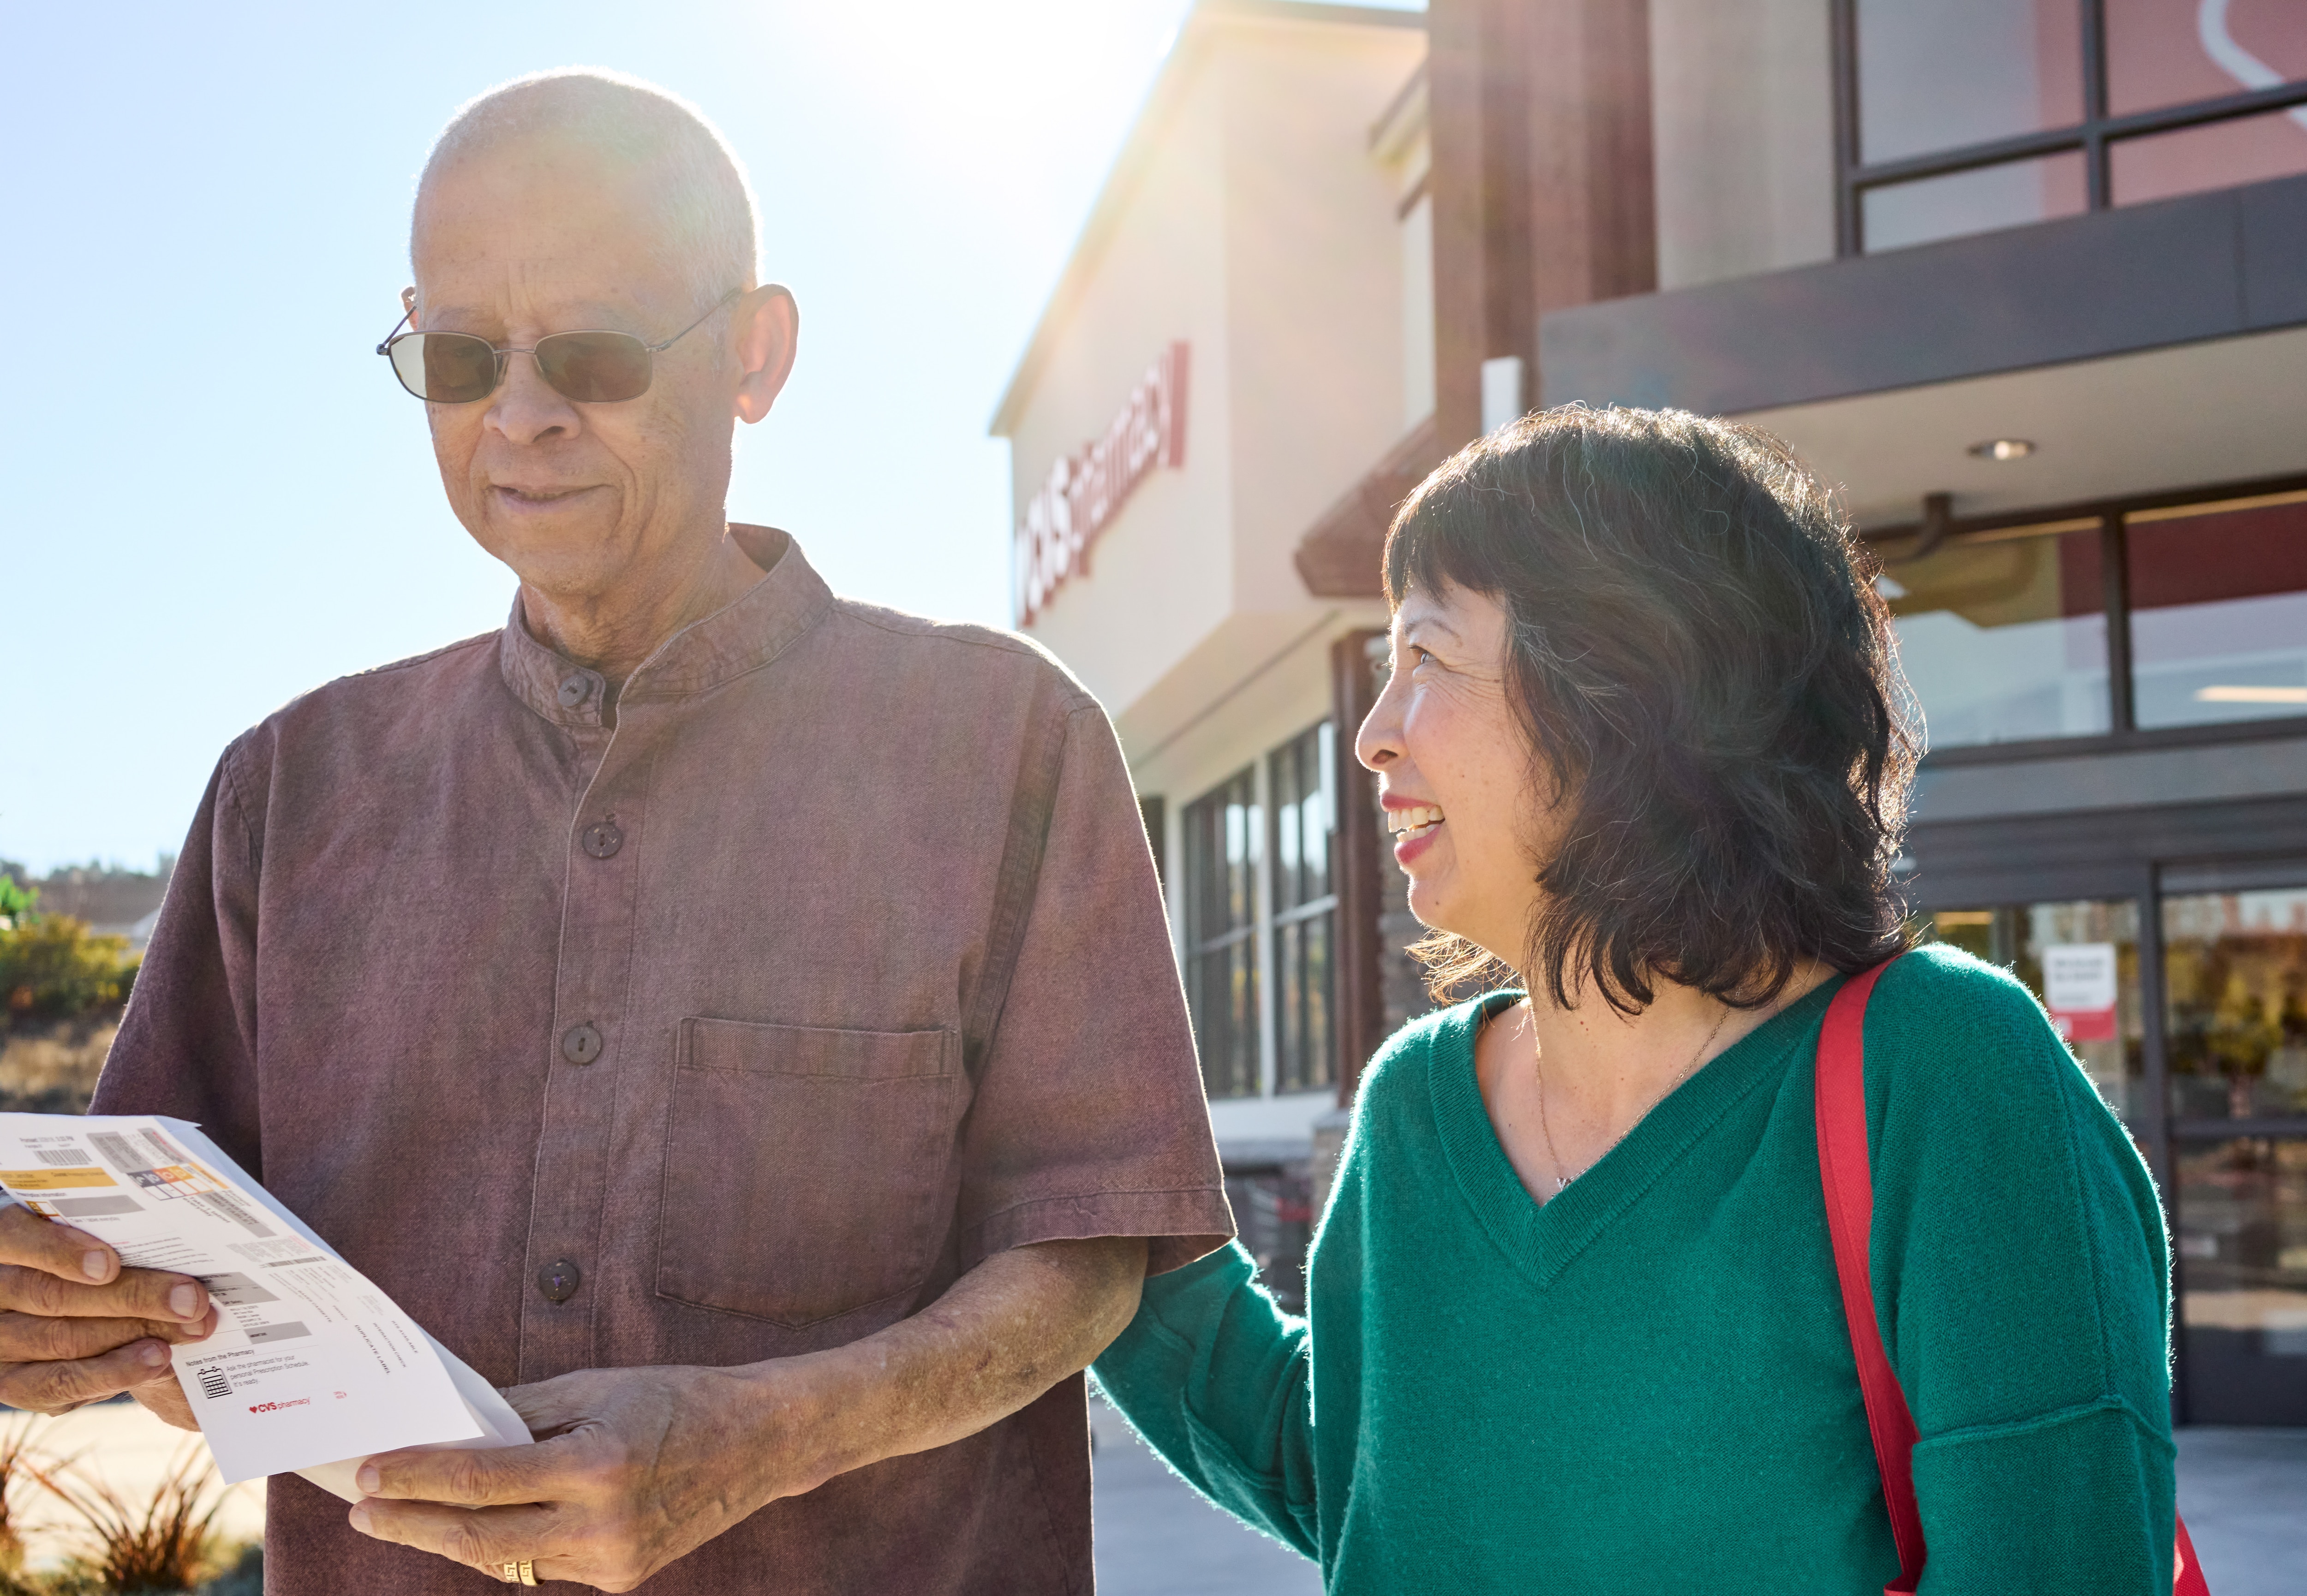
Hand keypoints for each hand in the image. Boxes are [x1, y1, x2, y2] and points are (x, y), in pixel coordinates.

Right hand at [0, 1203, 216, 1414]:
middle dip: (132, 1297)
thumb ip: (115, 1234)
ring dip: (135, 1334)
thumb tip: (182, 1244)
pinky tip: (157, 1359)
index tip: (108, 1264)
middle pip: (53, 1296)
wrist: (75, 1310)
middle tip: (192, 1299)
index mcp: (3, 1243)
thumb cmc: (93, 1256)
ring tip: (190, 1329)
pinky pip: (61, 1384)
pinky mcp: (13, 1384)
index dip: (58, 1251)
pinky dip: (115, 1372)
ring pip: (63, 1340)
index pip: (15, 1238)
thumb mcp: (94, 1236)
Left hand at [348, 1362, 820, 1592]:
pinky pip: (541, 1567)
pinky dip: (503, 1547)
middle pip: (480, 1537)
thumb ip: (522, 1412)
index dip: (417, 1478)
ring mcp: (612, 1561)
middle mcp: (603, 1525)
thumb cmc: (678, 1400)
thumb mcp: (598, 1387)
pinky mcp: (620, 1578)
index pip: (482, 1480)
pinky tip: (474, 1527)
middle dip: (413, 1522)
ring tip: (402, 1517)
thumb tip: (453, 1425)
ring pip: (504, 1561)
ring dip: (448, 1538)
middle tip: (364, 1507)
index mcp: (598, 1465)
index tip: (368, 1472)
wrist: (759, 1442)